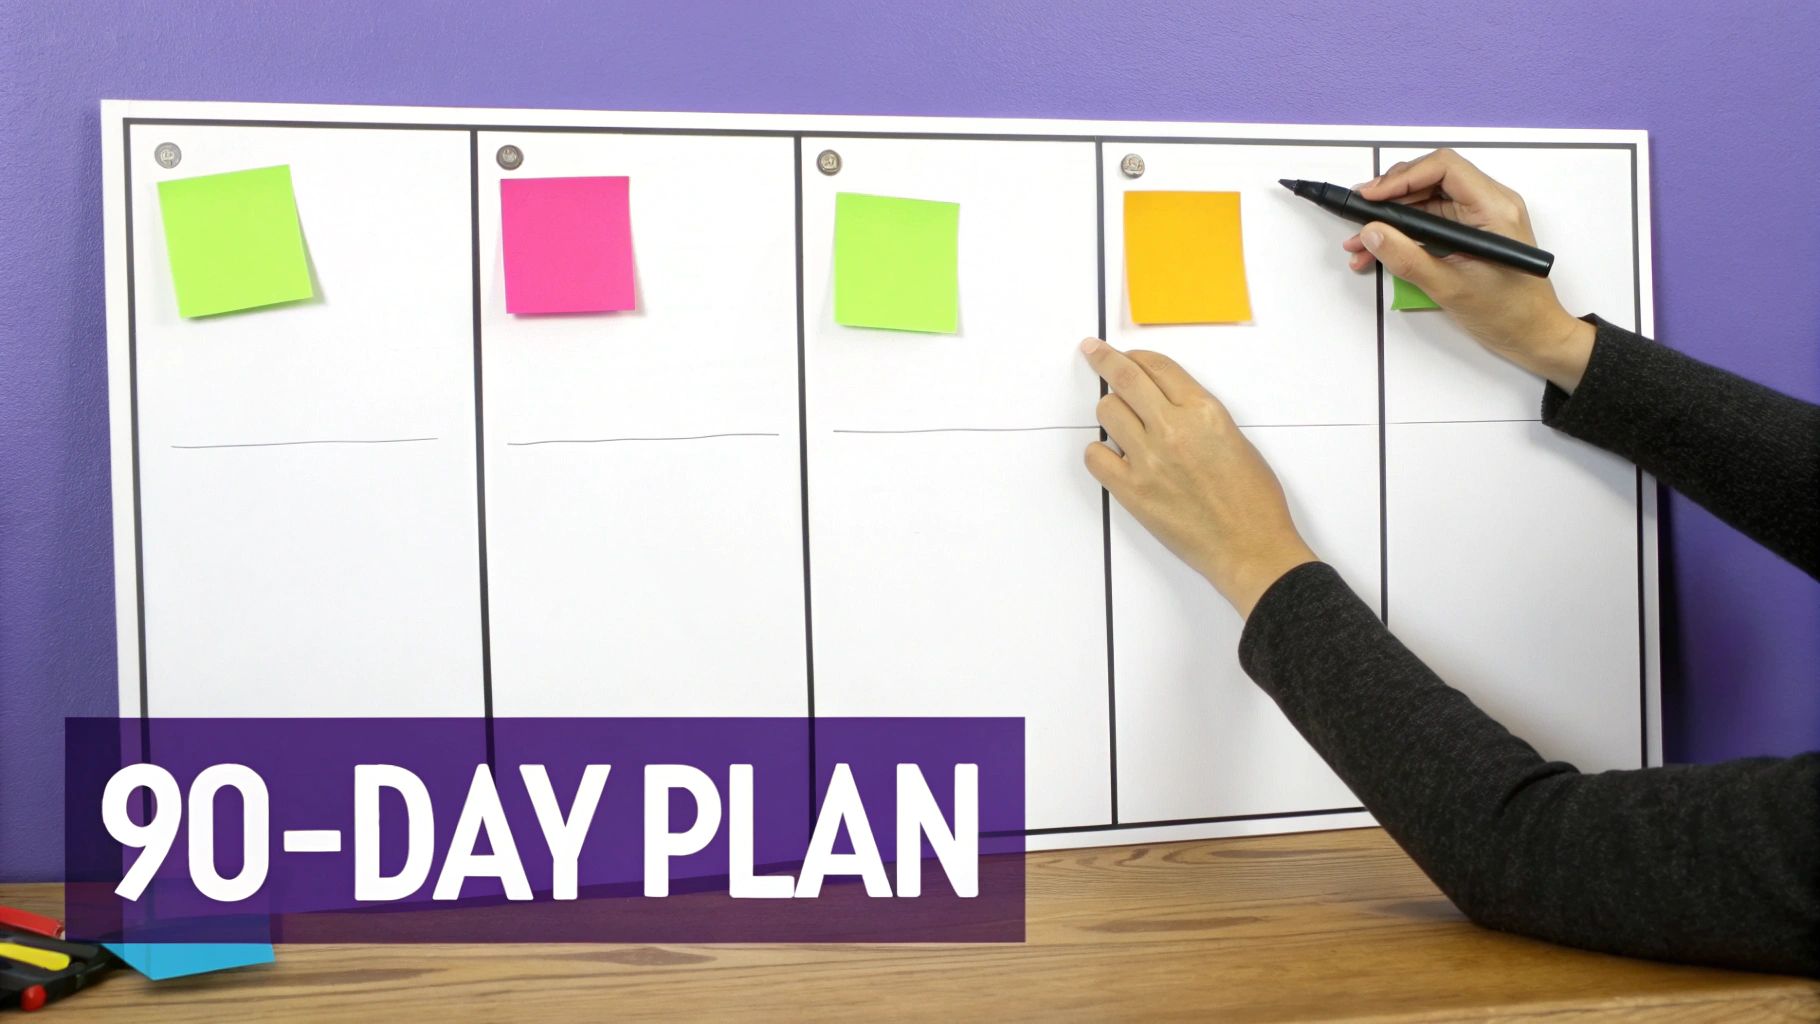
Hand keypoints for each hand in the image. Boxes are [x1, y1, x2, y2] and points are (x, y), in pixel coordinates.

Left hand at [1079, 338, 1316, 617]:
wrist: (1250, 547)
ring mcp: (1148, 459)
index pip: (1157, 367)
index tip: (1120, 353)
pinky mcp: (1132, 491)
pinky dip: (1099, 452)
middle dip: (1103, 359)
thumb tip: (1166, 406)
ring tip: (1120, 423)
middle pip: (1125, 378)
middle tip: (1092, 352)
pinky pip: (1095, 457)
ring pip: (1107, 412)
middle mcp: (1172, 428)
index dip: (1134, 356)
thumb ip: (1197, 416)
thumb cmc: (1253, 501)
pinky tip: (1111, 457)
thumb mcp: (1235, 439)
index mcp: (1203, 411)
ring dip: (1109, 411)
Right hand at [1342, 149, 1594, 391]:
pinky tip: (1379, 252)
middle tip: (1358, 216)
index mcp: (1494, 208)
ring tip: (1361, 244)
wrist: (1534, 336)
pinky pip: (1431, 222)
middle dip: (1390, 197)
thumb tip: (1372, 233)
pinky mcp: (1470, 233)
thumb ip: (1407, 258)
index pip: (1443, 168)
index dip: (1402, 178)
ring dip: (1391, 220)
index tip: (1370, 197)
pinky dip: (1403, 235)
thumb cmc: (1509, 314)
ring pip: (1426, 202)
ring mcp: (1480, 218)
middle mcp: (1490, 204)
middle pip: (1431, 180)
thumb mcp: (1450, 287)